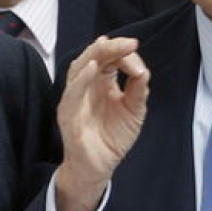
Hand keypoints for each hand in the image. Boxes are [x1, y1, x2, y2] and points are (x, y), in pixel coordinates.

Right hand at [55, 36, 148, 210]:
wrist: (99, 168)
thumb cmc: (112, 138)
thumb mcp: (133, 110)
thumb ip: (138, 90)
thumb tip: (143, 69)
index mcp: (100, 82)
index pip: (108, 58)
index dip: (124, 54)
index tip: (139, 63)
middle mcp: (86, 86)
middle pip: (92, 57)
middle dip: (111, 47)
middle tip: (129, 43)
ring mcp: (75, 99)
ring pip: (79, 68)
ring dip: (94, 55)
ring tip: (108, 45)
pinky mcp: (68, 114)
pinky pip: (72, 92)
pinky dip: (81, 78)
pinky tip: (91, 67)